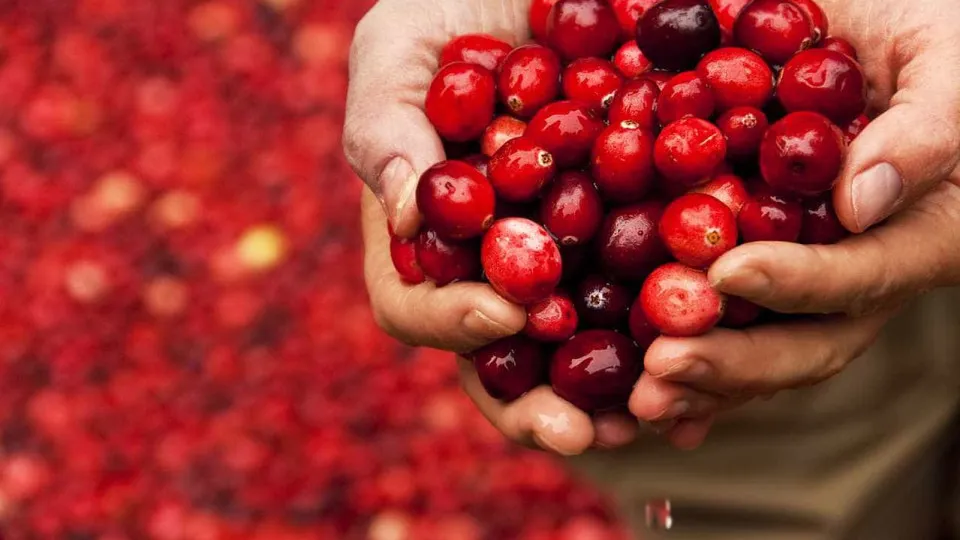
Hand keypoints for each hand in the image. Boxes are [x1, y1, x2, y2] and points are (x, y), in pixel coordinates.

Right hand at [349, 0, 651, 455]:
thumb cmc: (452, 12)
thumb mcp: (403, 47)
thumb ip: (386, 121)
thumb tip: (403, 203)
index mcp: (430, 241)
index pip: (418, 306)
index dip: (453, 321)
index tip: (504, 310)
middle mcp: (496, 268)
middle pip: (504, 360)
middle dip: (538, 404)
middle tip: (582, 430)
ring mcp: (568, 262)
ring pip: (584, 351)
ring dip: (618, 394)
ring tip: (659, 412)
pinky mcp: (641, 238)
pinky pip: (658, 300)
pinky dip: (681, 336)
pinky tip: (718, 359)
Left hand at [630, 0, 959, 447]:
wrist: (859, 30)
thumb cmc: (926, 34)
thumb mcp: (942, 61)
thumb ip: (923, 128)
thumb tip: (864, 199)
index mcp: (912, 236)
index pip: (857, 276)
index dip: (796, 281)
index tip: (727, 271)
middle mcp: (853, 275)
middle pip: (800, 343)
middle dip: (732, 363)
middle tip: (663, 369)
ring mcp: (799, 278)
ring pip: (751, 347)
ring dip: (694, 377)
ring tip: (635, 397)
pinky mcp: (749, 263)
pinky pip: (713, 320)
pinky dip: (673, 349)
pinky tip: (627, 384)